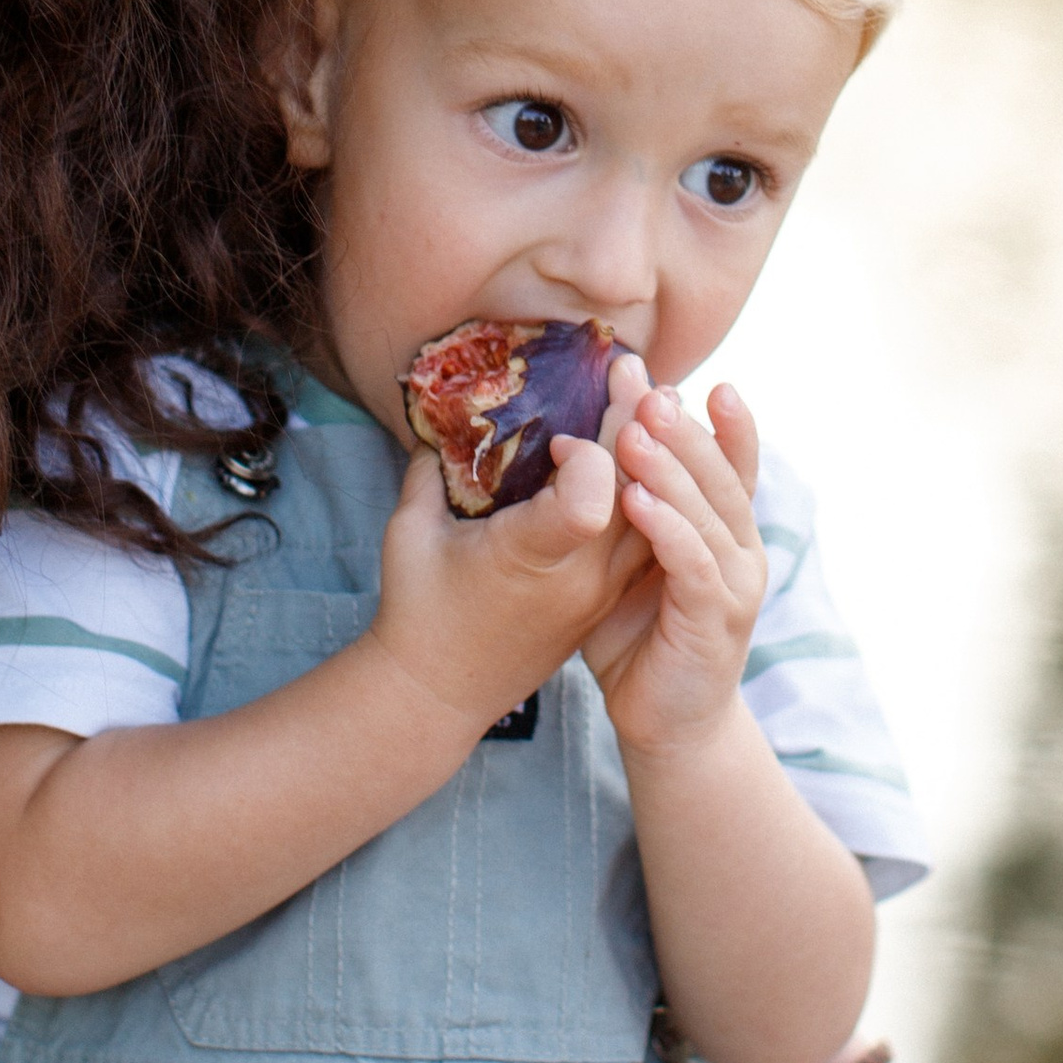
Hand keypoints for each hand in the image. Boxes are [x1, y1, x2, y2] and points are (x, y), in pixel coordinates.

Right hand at [368, 429, 642, 735]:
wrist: (440, 694)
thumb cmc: (417, 610)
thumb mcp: (408, 532)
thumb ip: (431, 469)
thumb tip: (447, 415)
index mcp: (530, 558)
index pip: (591, 500)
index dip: (587, 455)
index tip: (558, 437)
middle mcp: (580, 577)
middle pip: (634, 490)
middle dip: (636, 423)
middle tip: (630, 368)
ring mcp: (600, 591)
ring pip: (652, 512)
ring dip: (654, 455)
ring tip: (653, 402)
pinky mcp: (606, 598)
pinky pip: (647, 536)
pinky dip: (651, 491)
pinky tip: (647, 455)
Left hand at [576, 372, 768, 758]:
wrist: (664, 724)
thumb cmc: (636, 637)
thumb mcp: (623, 561)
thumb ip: (611, 507)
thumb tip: (564, 444)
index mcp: (722, 529)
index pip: (732, 462)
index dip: (721, 420)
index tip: (695, 377)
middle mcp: (740, 549)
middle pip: (720, 474)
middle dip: (683, 428)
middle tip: (647, 388)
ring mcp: (734, 585)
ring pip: (709, 512)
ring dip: (671, 468)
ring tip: (633, 431)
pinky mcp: (714, 621)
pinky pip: (692, 564)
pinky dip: (668, 527)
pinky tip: (636, 500)